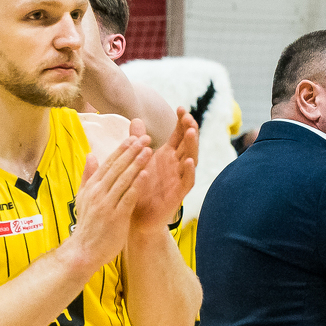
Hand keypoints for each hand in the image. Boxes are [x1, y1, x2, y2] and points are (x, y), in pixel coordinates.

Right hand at [69, 131, 150, 267]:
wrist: (84, 251)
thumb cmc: (88, 225)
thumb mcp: (83, 198)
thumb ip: (88, 176)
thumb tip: (90, 155)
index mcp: (91, 187)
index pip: (108, 164)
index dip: (122, 149)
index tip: (133, 137)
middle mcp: (98, 193)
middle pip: (117, 168)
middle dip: (132, 151)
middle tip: (146, 137)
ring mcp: (106, 204)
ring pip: (123, 179)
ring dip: (136, 164)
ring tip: (149, 150)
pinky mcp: (115, 217)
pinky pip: (128, 197)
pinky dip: (136, 185)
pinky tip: (146, 174)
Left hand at [131, 111, 197, 230]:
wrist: (134, 217)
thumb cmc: (138, 188)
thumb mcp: (136, 161)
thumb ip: (137, 141)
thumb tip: (136, 120)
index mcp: (167, 156)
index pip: (178, 136)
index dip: (181, 122)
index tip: (181, 108)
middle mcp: (175, 166)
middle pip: (188, 144)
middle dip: (189, 129)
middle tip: (188, 116)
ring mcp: (178, 179)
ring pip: (190, 159)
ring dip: (192, 146)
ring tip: (191, 131)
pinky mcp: (177, 195)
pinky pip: (187, 181)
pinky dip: (189, 171)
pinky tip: (189, 161)